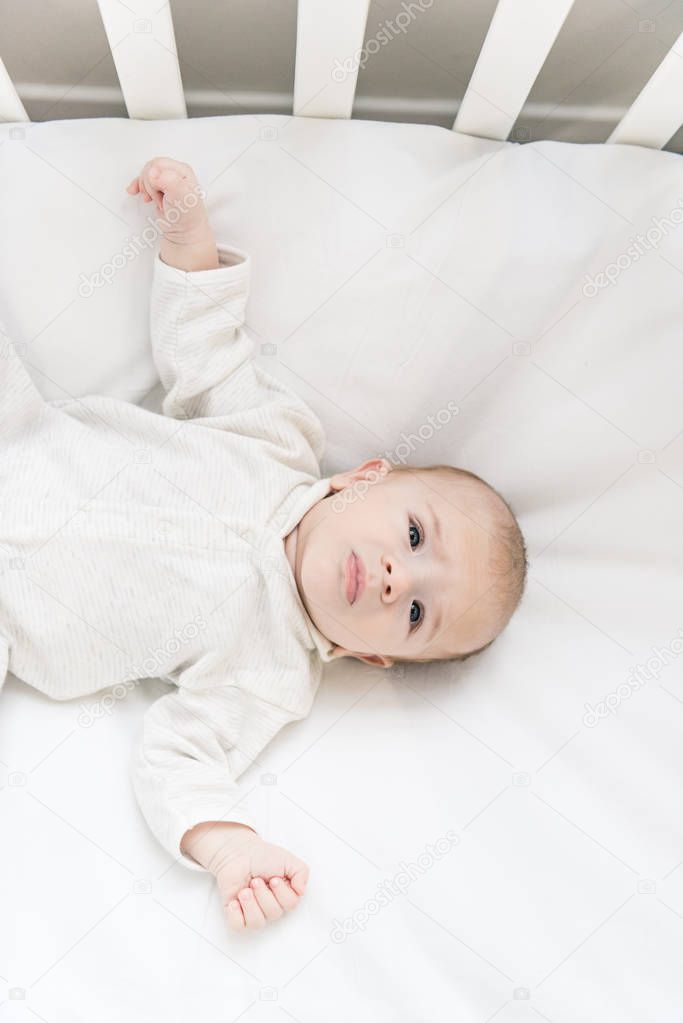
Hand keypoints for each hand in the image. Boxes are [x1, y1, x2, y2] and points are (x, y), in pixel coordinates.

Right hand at [125, 157, 209, 246]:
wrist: (184, 234)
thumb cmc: (187, 218)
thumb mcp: (182, 197)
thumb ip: (169, 181)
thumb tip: (153, 173)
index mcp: (182, 170)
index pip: (157, 164)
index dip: (153, 180)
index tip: (160, 194)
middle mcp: (175, 173)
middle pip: (150, 168)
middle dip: (149, 185)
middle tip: (159, 199)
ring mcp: (166, 181)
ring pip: (145, 175)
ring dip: (146, 189)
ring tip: (157, 201)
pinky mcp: (159, 189)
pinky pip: (142, 181)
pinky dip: (137, 186)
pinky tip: (134, 191)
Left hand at [181, 821, 308, 930]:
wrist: (237, 852)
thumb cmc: (261, 856)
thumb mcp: (287, 859)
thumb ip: (301, 872)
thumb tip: (302, 890)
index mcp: (284, 894)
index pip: (290, 904)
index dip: (282, 893)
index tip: (274, 878)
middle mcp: (270, 905)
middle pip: (274, 913)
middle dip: (264, 895)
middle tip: (255, 881)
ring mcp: (252, 911)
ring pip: (257, 922)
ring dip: (251, 904)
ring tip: (244, 891)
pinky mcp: (235, 913)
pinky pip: (238, 926)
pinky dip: (236, 915)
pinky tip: (235, 902)